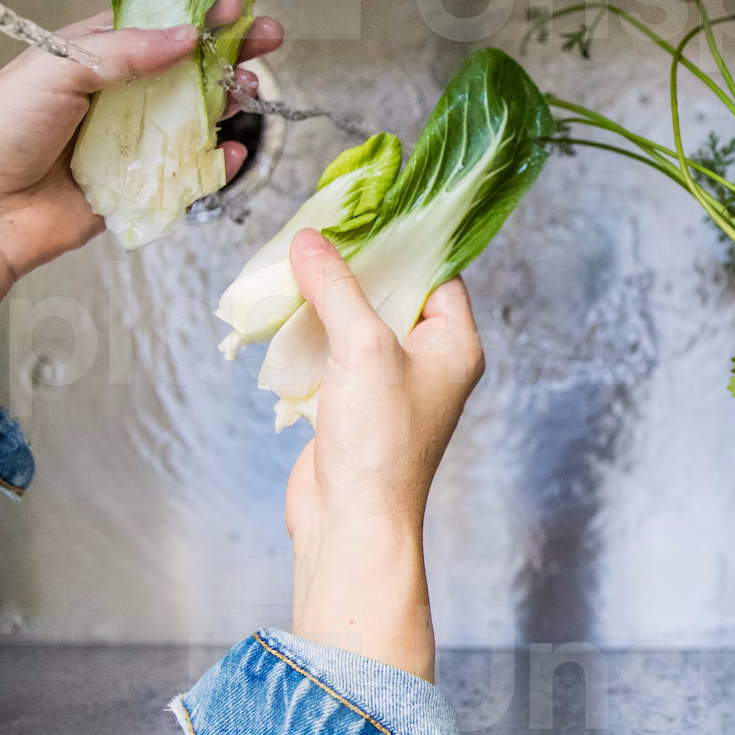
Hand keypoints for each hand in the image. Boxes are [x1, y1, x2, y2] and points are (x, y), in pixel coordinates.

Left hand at [0, 0, 281, 379]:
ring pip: (195, 115)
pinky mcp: (139, 186)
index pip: (153, 23)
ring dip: (228, 101)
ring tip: (251, 92)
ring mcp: (129, 140)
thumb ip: (124, 50)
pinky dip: (218, 162)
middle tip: (269, 39)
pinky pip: (189, 171)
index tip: (237, 4)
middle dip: (228, 51)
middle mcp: (115, 93)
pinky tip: (234, 150)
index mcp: (89, 53)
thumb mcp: (55, 66)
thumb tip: (185, 36)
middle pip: (185, 66)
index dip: (197, 11)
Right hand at [282, 230, 483, 680]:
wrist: (351, 522)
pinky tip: (281, 312)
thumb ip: (338, 288)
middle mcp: (427, 362)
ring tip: (292, 265)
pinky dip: (308, 333)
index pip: (437, 273)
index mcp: (454, 345)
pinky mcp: (352, 404)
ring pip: (356, 322)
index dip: (403, 242)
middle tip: (318, 233)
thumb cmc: (379, 443)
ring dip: (324, 300)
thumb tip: (311, 241)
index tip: (366, 211)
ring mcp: (388, 384)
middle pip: (391, 294)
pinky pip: (331, 353)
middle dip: (354, 268)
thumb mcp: (363, 347)